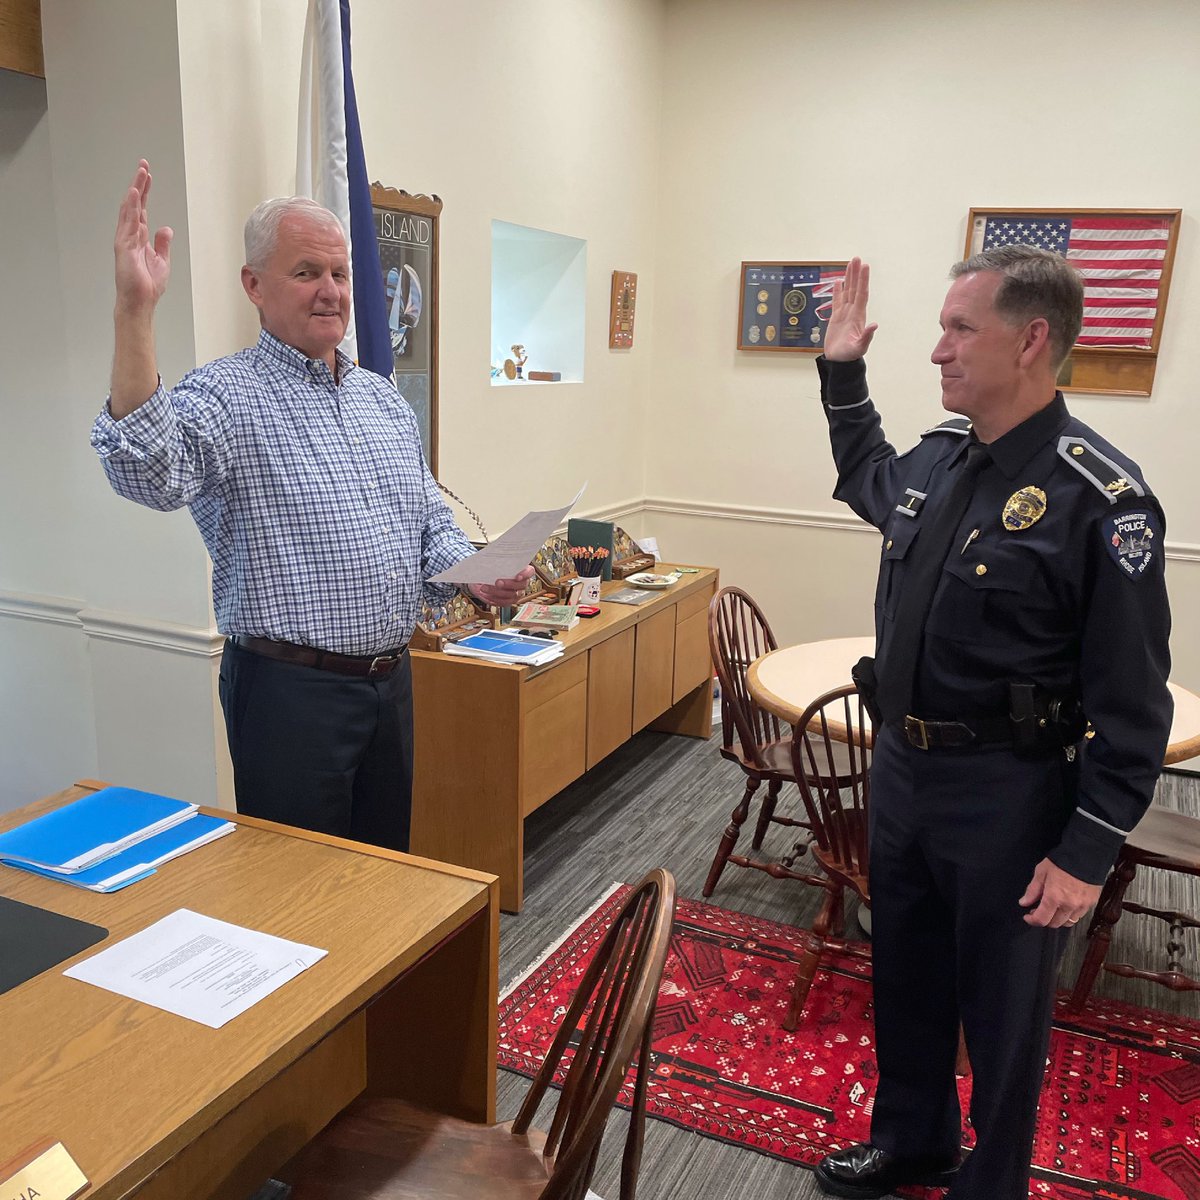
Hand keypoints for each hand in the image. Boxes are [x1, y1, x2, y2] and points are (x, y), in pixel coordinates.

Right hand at [114, 159, 172, 313]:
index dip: (146, 192)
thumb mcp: (161, 260)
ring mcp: (126, 239)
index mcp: (140, 237)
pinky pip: (128, 223)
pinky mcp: (124, 246)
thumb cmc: (148, 285)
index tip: (148, 175)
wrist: (141, 301)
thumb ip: (162, 243)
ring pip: (130, 209)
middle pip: (135, 204)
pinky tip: (135, 195)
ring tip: (141, 174)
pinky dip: (131, 208)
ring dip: (136, 191)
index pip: (143, 209)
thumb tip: (166, 228)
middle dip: (139, 184)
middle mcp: (131, 234)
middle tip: (144, 166)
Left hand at [471, 566, 535, 607]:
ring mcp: (517, 593)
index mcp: (524, 570)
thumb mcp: (497, 561)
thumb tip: (494, 562)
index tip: (517, 576)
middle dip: (508, 584)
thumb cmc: (494, 566)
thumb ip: (499, 561)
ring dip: (497, 592)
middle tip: (497, 582)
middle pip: (521, 585)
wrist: (485, 575)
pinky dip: (494, 599)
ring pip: (511, 595)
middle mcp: (522, 583)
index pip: (530, 572)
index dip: (525, 575)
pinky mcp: (509, 600)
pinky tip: (485, 594)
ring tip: (485, 588)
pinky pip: (504, 602)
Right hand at [823, 257, 877, 360]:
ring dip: (848, 278)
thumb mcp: (859, 347)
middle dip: (856, 273)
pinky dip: (837, 290)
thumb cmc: (849, 356)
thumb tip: (874, 325)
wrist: (840, 361)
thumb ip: (866, 336)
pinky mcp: (836, 318)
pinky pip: (837, 300)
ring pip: (847, 291)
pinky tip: (837, 282)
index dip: (863, 280)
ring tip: (850, 264)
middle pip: (855, 288)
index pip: (861, 293)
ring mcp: (845, 314)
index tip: (864, 266)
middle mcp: (853, 311)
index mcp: (858, 316)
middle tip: (857, 258)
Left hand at [1019, 858, 1101, 927]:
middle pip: (1054, 924)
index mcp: (1054, 898)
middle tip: (1038, 910)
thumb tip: (1024, 902)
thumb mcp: (1041, 872)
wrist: (1086, 855)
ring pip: (1068, 922)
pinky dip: (1070, 915)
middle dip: (1044, 920)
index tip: (1027, 916)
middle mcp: (1068, 905)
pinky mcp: (1091, 903)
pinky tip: (1065, 905)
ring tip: (1052, 909)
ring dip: (1058, 919)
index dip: (1032, 921)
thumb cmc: (1061, 862)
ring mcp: (1081, 906)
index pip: (1042, 919)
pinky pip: (1079, 916)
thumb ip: (1032, 890)